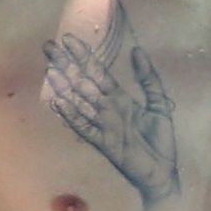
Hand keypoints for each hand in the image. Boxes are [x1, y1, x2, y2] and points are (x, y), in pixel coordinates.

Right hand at [44, 36, 179, 210]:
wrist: (162, 171)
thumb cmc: (160, 140)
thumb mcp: (159, 104)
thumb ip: (148, 79)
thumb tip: (136, 51)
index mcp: (120, 98)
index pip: (97, 73)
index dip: (83, 56)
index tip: (68, 40)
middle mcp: (107, 109)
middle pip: (82, 83)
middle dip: (66, 65)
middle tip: (48, 47)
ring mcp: (102, 125)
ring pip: (79, 102)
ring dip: (64, 86)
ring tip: (50, 70)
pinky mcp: (102, 143)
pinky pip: (84, 126)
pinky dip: (71, 115)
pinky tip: (58, 102)